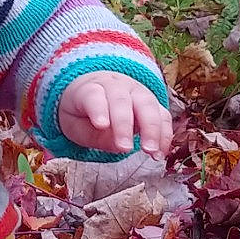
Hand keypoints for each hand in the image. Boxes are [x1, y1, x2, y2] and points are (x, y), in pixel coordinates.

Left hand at [56, 73, 170, 157]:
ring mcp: (137, 91)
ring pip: (148, 105)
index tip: (101, 125)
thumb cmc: (82, 111)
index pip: (94, 96)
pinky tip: (161, 152)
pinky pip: (163, 115)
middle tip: (126, 148)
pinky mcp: (153, 102)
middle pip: (123, 101)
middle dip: (125, 125)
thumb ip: (92, 136)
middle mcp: (117, 86)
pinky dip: (165, 134)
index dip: (98, 109)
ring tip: (151, 152)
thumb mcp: (75, 125)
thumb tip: (118, 146)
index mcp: (91, 88)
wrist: (97, 89)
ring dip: (152, 129)